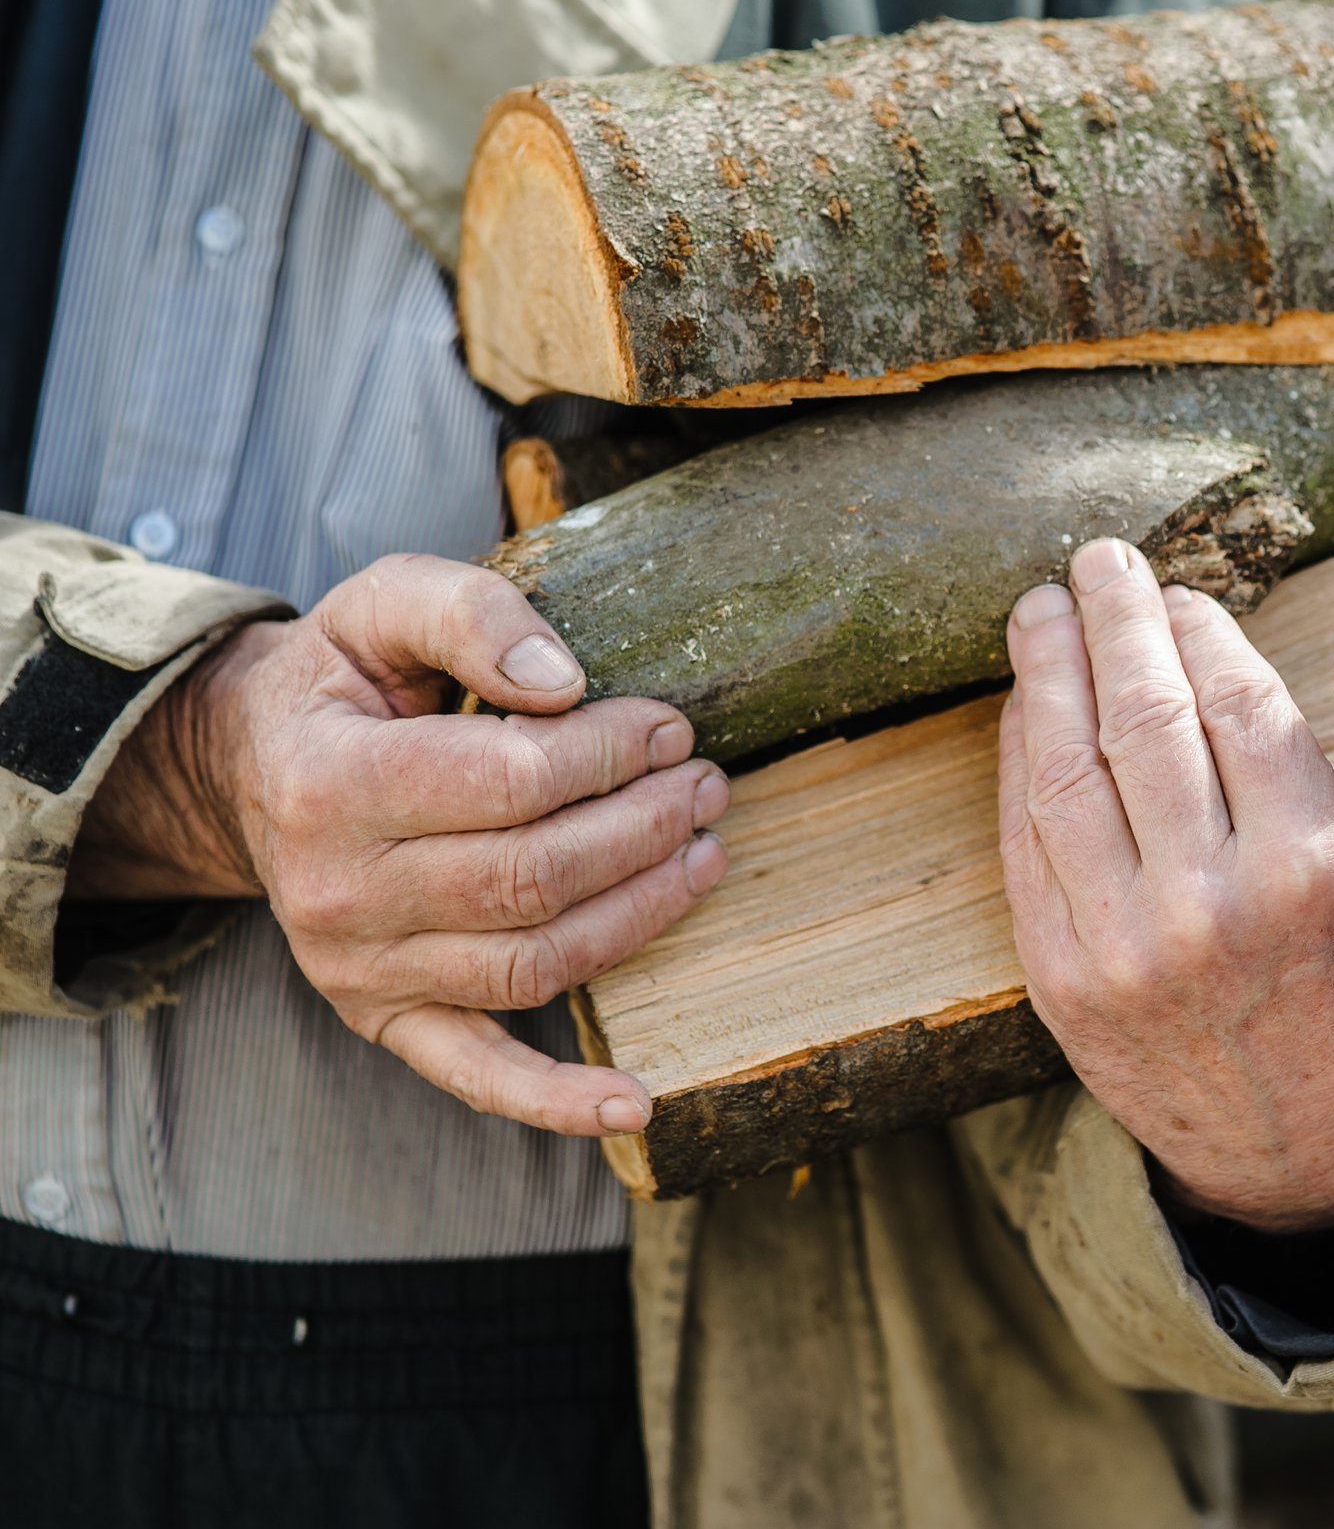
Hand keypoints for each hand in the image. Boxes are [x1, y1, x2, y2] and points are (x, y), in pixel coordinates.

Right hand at [69, 555, 729, 1135]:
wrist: (254, 766)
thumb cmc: (343, 682)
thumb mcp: (382, 607)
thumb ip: (471, 617)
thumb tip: (564, 681)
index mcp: (329, 782)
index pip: (511, 781)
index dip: (611, 754)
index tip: (670, 728)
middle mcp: (336, 892)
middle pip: (534, 877)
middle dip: (645, 829)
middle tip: (706, 785)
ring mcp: (360, 970)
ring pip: (534, 963)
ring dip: (642, 914)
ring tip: (705, 853)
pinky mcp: (387, 1019)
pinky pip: (477, 1075)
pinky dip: (557, 1100)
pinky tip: (637, 1100)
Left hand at [998, 539, 1333, 1231]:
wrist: (1302, 1144)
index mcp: (1311, 867)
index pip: (1234, 703)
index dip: (1199, 632)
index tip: (1181, 595)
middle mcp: (1211, 905)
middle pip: (1142, 717)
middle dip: (1112, 622)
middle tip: (1096, 561)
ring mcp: (1125, 946)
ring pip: (1066, 769)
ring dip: (1045, 673)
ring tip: (1041, 612)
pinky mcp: (1061, 978)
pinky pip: (1024, 840)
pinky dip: (1017, 760)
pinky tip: (1025, 705)